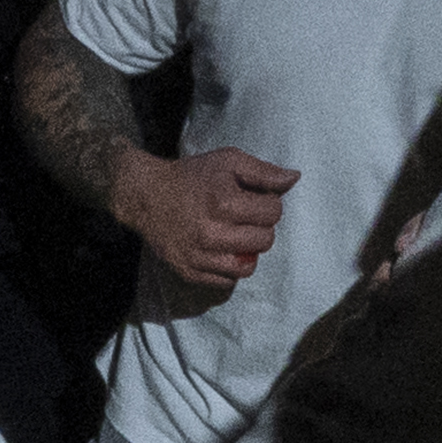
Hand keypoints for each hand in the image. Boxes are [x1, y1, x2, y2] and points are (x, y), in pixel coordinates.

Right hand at [116, 145, 293, 292]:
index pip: (274, 212)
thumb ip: (263, 171)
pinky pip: (227, 281)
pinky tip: (220, 250)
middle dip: (260, 227)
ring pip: (249, 266)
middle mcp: (213, 233)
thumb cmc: (190, 177)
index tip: (253, 199)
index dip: (268, 203)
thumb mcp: (227, 161)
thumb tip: (295, 178)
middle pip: (265, 240)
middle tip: (243, 217)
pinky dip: (229, 267)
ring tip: (234, 235)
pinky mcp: (191, 273)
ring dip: (247, 250)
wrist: (146, 196)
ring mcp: (200, 257)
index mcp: (225, 203)